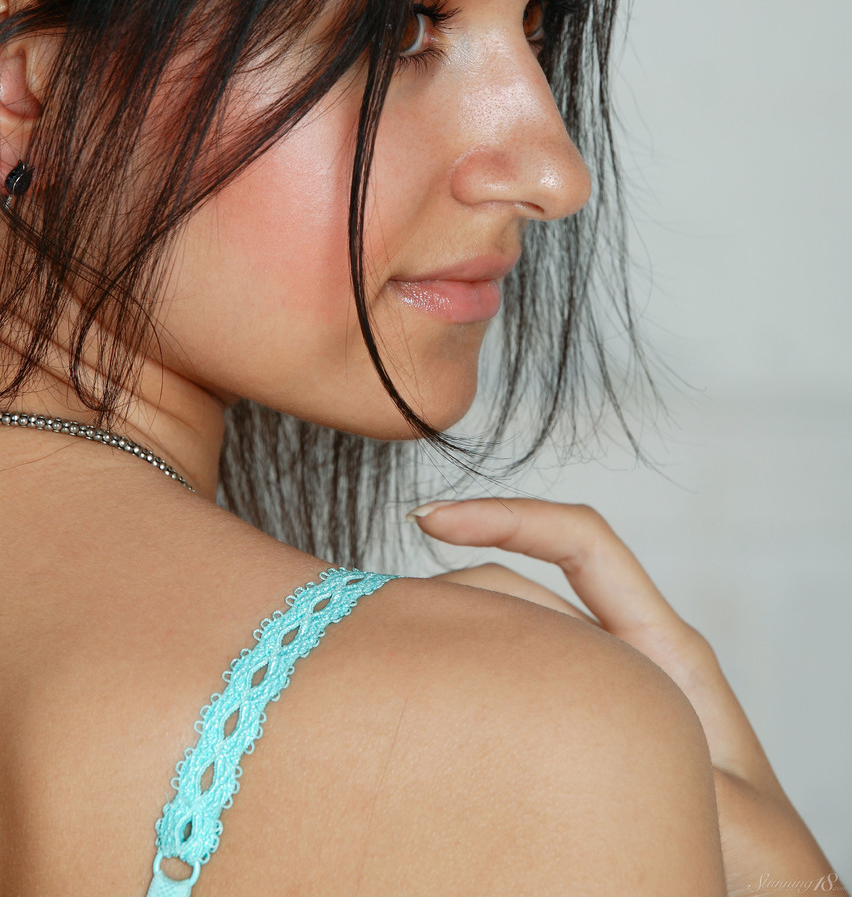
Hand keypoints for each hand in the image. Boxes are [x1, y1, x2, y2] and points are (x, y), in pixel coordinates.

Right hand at [410, 496, 845, 896]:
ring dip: (458, 633)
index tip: (432, 519)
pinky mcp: (571, 739)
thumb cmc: (764, 860)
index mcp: (665, 648)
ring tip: (390, 650)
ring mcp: (596, 696)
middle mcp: (625, 657)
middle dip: (457, 582)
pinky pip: (511, 693)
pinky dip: (469, 682)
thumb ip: (671, 773)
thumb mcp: (728, 810)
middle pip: (526, 588)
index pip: (580, 543)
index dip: (508, 516)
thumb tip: (587, 743)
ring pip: (512, 639)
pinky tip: (427, 707)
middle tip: (381, 612)